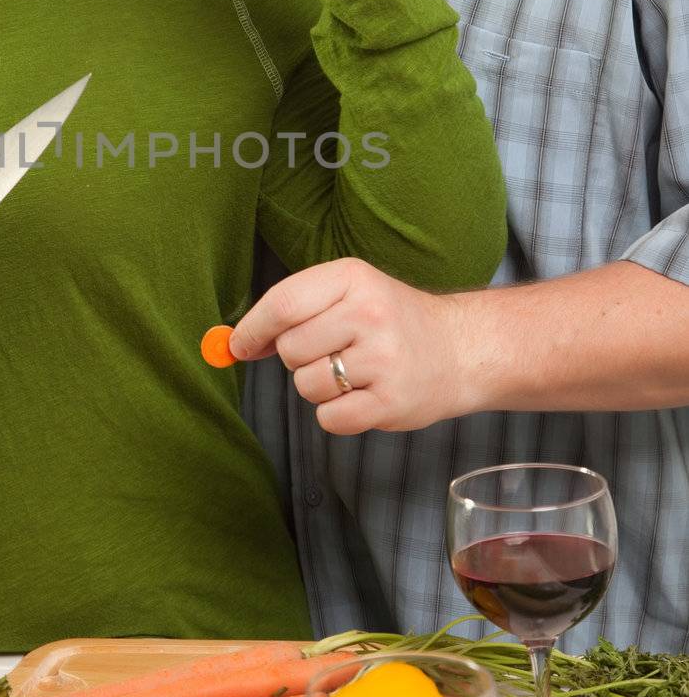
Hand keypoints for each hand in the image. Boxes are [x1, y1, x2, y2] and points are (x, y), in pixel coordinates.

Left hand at [229, 258, 470, 434]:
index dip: (252, 329)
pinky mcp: (391, 402)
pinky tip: (364, 396)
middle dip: (297, 359)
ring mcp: (383, 359)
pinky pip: (329, 418)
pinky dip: (337, 414)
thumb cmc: (391, 320)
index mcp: (353, 278)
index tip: (239, 345)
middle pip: (291, 349)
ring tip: (353, 373)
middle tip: (330, 353)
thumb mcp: (350, 293)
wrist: (461, 349)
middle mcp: (369, 313)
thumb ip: (295, 310)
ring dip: (318, 387)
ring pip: (307, 385)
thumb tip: (236, 344)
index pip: (282, 304)